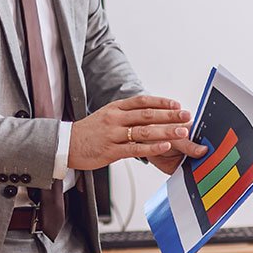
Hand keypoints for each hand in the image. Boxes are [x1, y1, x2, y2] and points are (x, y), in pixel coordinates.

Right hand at [68, 96, 203, 170]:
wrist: (65, 145)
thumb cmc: (88, 132)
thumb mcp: (106, 116)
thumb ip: (125, 115)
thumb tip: (148, 115)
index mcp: (115, 108)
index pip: (142, 101)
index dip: (161, 102)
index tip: (177, 104)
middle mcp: (115, 118)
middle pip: (147, 114)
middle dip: (170, 115)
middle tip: (187, 115)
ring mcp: (113, 134)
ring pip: (144, 131)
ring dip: (166, 130)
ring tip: (182, 131)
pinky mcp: (111, 150)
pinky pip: (135, 148)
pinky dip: (152, 147)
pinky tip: (165, 146)